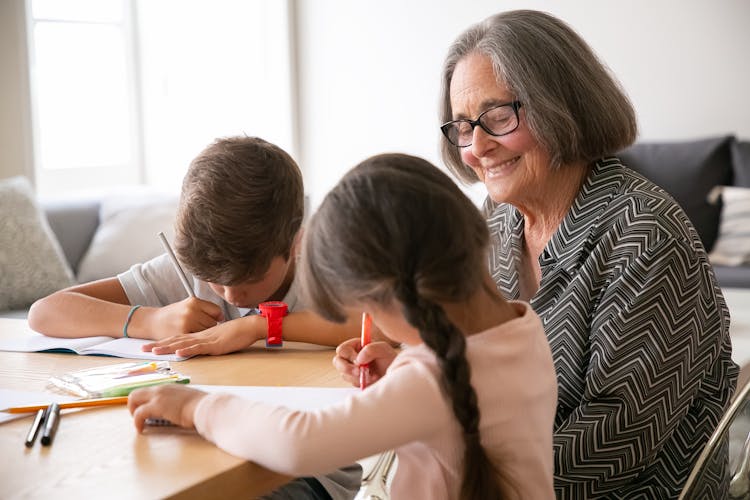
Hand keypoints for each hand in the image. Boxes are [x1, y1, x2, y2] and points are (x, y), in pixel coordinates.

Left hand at [128, 384, 206, 432]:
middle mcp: (161, 389)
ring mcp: (158, 396)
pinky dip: (137, 422)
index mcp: (170, 387)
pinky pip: (139, 413)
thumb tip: (182, 410)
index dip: (144, 402)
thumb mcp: (189, 401)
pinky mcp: (157, 406)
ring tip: (139, 423)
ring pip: (133, 399)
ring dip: (133, 412)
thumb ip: (181, 403)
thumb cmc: (202, 406)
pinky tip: (141, 429)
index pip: (149, 391)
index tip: (146, 412)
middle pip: (136, 392)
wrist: (205, 407)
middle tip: (137, 417)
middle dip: (133, 406)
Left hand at [142, 315, 263, 356]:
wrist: (250, 326)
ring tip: (154, 351)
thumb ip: (210, 342)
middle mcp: (200, 336)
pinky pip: (199, 347)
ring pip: (184, 343)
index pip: (178, 338)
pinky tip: (179, 352)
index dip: (164, 342)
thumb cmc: (238, 332)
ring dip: (168, 347)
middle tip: (142, 349)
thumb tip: (203, 347)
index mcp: (201, 335)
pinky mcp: (215, 344)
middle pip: (176, 340)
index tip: (151, 346)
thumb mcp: (220, 339)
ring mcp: (207, 339)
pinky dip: (188, 350)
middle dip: (159, 345)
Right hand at [143, 297, 224, 338]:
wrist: (152, 321)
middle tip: (200, 327)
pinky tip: (192, 338)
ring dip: (203, 334)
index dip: (217, 317)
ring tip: (194, 331)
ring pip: (206, 332)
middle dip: (208, 326)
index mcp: (194, 301)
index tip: (215, 320)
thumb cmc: (172, 314)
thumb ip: (203, 309)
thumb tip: (221, 316)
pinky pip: (197, 339)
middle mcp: (191, 310)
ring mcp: (187, 322)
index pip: (216, 310)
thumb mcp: (187, 305)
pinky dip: (196, 340)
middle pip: (212, 322)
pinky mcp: (183, 333)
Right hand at [332, 337, 397, 386]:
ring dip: (357, 377)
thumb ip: (371, 349)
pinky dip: (361, 382)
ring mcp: (352, 369)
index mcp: (356, 346)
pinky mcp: (355, 379)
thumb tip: (358, 359)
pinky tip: (371, 380)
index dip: (348, 355)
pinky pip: (352, 382)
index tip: (359, 361)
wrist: (394, 374)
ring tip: (372, 375)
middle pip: (337, 362)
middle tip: (359, 372)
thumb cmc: (389, 359)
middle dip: (347, 368)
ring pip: (344, 374)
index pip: (342, 349)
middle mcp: (352, 356)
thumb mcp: (383, 349)